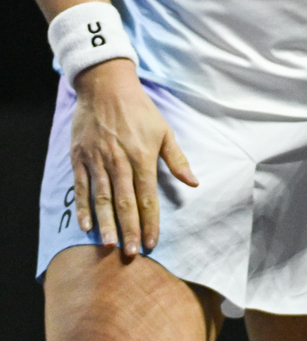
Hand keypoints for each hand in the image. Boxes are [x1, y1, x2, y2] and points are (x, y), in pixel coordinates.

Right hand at [71, 59, 197, 256]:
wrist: (106, 85)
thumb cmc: (139, 109)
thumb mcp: (164, 130)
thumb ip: (177, 159)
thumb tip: (194, 182)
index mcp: (142, 157)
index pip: (147, 197)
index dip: (149, 222)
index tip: (151, 244)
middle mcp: (119, 162)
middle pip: (125, 202)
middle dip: (128, 230)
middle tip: (130, 255)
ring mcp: (97, 160)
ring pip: (102, 198)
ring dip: (106, 223)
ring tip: (109, 246)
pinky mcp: (80, 157)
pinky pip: (81, 187)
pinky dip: (82, 207)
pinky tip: (85, 225)